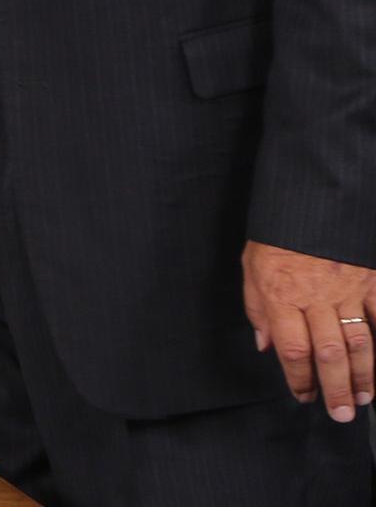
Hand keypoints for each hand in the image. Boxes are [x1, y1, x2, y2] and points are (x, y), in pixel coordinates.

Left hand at [242, 240, 374, 420]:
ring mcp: (347, 290)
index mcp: (281, 296)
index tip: (303, 396)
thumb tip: (264, 346)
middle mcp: (315, 298)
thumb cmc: (275, 238)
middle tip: (341, 414)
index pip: (292, 349)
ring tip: (364, 397)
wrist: (307, 201)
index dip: (299, 378)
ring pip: (359, 341)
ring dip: (364, 374)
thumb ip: (258, 309)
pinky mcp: (370, 280)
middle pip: (329, 353)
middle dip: (336, 388)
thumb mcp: (251, 269)